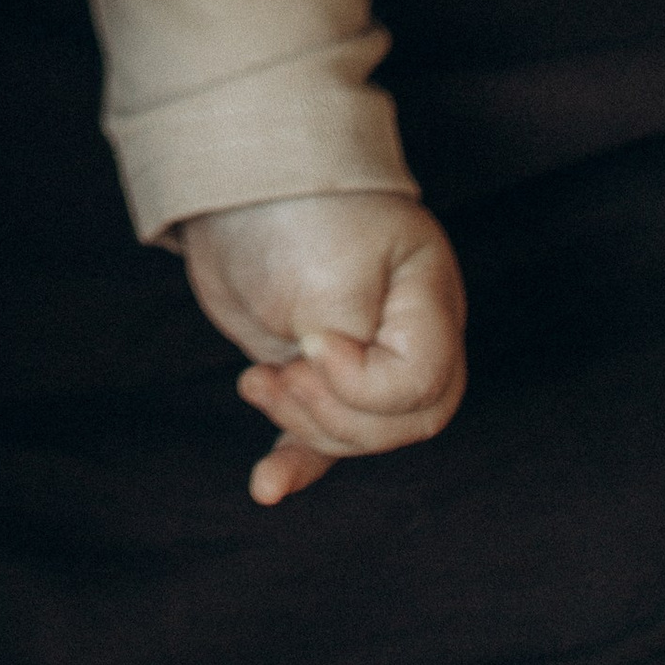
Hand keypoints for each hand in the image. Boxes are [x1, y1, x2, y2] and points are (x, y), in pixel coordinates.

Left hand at [180, 191, 468, 503]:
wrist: (235, 177)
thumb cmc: (294, 212)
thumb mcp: (332, 277)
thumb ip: (351, 348)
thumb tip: (334, 398)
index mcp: (430, 302)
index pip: (422, 383)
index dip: (364, 384)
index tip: (310, 341)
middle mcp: (407, 335)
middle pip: (399, 422)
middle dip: (333, 412)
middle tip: (282, 371)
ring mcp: (362, 356)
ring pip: (355, 435)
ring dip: (301, 423)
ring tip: (257, 380)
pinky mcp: (313, 371)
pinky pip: (318, 435)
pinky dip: (292, 460)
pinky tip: (264, 488)